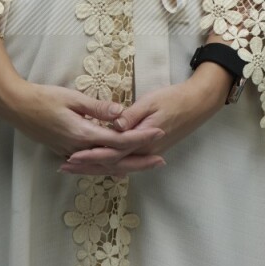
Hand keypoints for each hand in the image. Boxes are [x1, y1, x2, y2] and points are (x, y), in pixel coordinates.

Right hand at [0, 79, 166, 169]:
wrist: (16, 107)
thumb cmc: (43, 98)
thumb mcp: (72, 98)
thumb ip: (97, 107)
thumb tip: (121, 113)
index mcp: (82, 135)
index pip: (119, 141)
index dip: (141, 138)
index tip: (159, 132)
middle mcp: (79, 149)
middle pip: (115, 161)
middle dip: (140, 162)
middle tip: (161, 160)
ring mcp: (71, 153)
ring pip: (104, 167)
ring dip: (126, 167)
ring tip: (145, 166)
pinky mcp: (66, 152)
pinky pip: (93, 165)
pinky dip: (108, 167)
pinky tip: (117, 168)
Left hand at [60, 65, 230, 174]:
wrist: (200, 103)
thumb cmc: (175, 98)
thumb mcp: (151, 102)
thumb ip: (132, 116)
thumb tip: (114, 127)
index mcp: (143, 140)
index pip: (111, 153)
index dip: (90, 156)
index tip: (71, 157)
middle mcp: (145, 151)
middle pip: (112, 164)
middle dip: (87, 166)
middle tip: (64, 167)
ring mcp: (148, 151)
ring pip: (118, 165)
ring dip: (96, 167)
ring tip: (75, 167)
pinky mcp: (150, 148)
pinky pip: (126, 160)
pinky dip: (111, 163)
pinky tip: (101, 165)